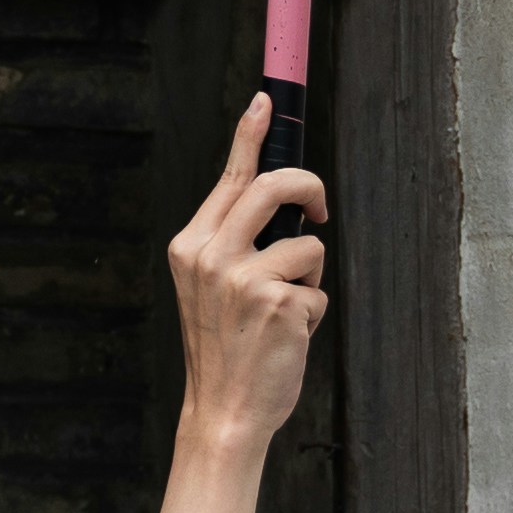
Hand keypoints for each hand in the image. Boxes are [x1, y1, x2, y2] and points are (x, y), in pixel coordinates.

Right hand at [168, 98, 325, 455]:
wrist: (223, 411)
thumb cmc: (224, 349)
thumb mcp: (209, 286)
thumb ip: (232, 242)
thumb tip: (281, 202)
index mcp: (191, 246)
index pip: (229, 177)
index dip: (250, 134)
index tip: (266, 100)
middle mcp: (212, 255)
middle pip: (275, 187)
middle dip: (311, 187)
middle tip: (321, 206)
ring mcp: (245, 279)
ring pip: (307, 242)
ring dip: (310, 273)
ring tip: (287, 307)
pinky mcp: (281, 302)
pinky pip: (318, 286)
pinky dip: (313, 310)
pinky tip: (289, 335)